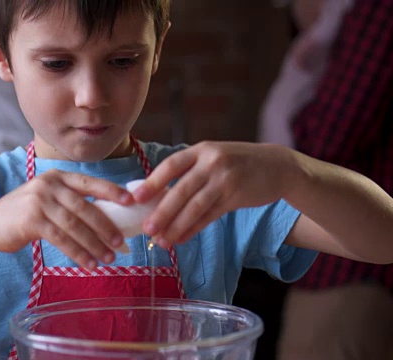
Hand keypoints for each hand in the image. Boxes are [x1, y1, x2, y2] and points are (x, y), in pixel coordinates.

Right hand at [0, 169, 133, 268]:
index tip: (130, 201)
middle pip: (85, 207)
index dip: (111, 191)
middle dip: (106, 226)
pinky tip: (89, 263)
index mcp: (57, 176)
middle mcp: (49, 185)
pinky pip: (62, 239)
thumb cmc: (25, 214)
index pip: (89, 182)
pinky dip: (78, 252)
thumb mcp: (48, 199)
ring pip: (75, 225)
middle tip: (122, 243)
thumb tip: (107, 219)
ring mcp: (39, 201)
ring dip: (95, 244)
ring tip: (109, 258)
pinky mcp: (32, 220)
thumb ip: (71, 203)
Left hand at [132, 142, 296, 245]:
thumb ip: (189, 171)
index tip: (136, 198)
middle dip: (162, 212)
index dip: (152, 182)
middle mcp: (212, 162)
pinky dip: (193, 229)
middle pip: (181, 190)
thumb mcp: (213, 157)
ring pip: (195, 207)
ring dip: (176, 226)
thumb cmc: (236, 163)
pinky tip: (180, 239)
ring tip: (161, 241)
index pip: (171, 165)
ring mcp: (226, 179)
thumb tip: (156, 196)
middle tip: (147, 229)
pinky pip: (210, 216)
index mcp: (201, 149)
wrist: (278, 166)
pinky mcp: (237, 197)